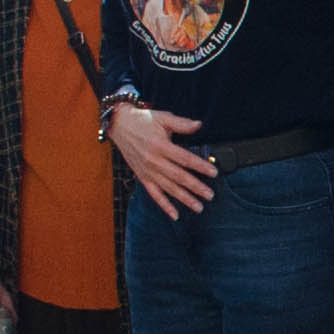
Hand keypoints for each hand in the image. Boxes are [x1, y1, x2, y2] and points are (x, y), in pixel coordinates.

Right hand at [105, 100, 218, 218]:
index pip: (184, 158)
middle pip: (178, 176)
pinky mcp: (142, 177)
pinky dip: (164, 205)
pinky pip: (154, 194)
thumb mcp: (163, 117)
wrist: (119, 125)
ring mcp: (147, 171)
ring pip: (168, 188)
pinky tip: (175, 215)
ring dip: (184, 199)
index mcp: (160, 145)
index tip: (214, 173)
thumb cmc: (143, 120)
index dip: (200, 166)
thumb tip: (199, 124)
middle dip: (196, 187)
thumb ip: (181, 123)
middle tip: (210, 195)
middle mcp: (154, 161)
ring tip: (199, 207)